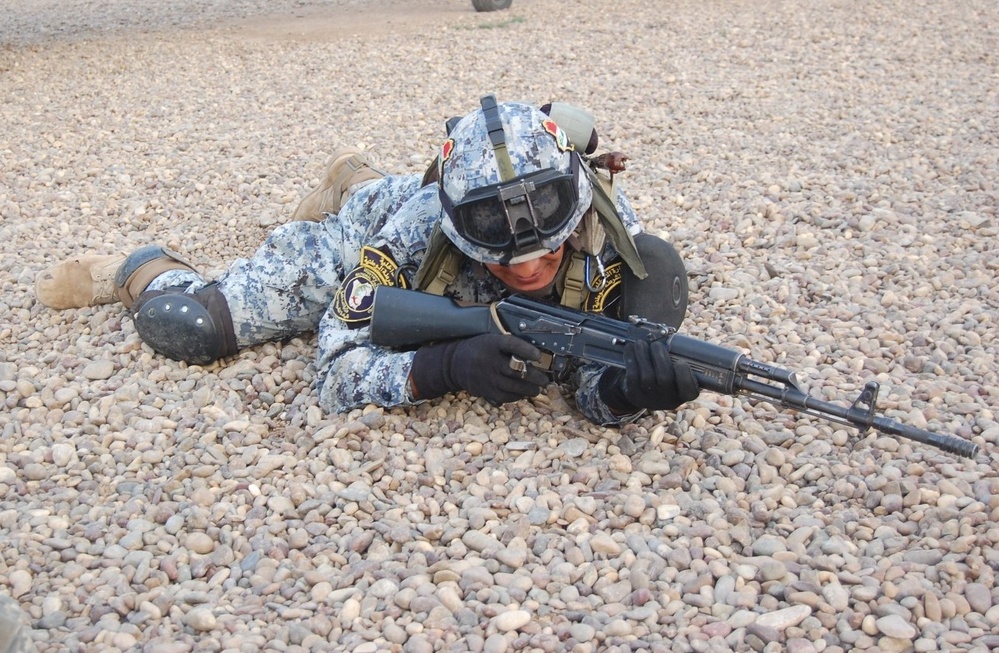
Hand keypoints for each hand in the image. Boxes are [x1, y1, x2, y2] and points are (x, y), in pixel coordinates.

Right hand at [411, 334, 547, 404]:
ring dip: (529, 389)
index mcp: (492, 343)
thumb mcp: (491, 340)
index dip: (527, 350)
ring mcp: (487, 377)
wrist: (455, 364)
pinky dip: (517, 396)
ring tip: (537, 389)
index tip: (538, 356)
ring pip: (513, 386)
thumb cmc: (480, 349)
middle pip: (516, 370)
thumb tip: (534, 357)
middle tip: (544, 380)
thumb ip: (509, 346)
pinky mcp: (486, 390)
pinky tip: (523, 393)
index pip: (512, 344)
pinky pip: (506, 396)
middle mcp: (489, 360)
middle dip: (534, 376)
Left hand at [599, 339, 699, 412]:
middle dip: (660, 357)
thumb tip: (669, 338)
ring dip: (642, 354)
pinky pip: (632, 375)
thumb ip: (677, 360)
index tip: (682, 362)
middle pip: (665, 378)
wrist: (642, 391)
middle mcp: (668, 399)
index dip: (686, 376)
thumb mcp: (675, 373)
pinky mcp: (634, 394)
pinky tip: (630, 349)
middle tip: (656, 345)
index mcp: (683, 393)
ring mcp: (650, 398)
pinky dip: (631, 359)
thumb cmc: (664, 375)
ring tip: (640, 343)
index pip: (690, 390)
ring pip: (647, 375)